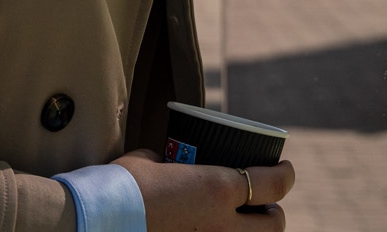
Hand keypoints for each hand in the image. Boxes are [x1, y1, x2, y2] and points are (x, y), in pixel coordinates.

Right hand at [113, 149, 294, 230]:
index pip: (274, 185)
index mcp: (218, 189)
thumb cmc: (122, 186)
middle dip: (274, 213)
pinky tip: (211, 231)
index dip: (286, 175)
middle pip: (274, 224)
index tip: (285, 168)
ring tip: (240, 223)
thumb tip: (171, 163)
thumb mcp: (153, 161)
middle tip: (264, 202)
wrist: (100, 220)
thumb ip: (172, 162)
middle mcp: (222, 225)